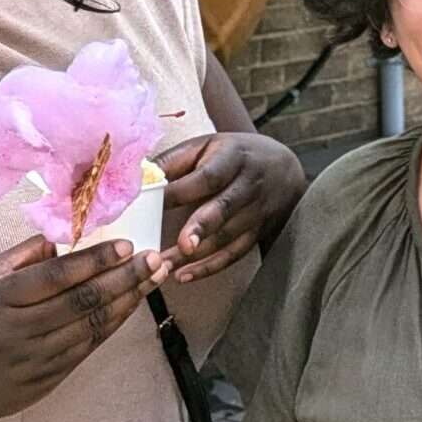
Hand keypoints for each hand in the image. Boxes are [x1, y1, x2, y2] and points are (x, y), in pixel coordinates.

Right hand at [0, 234, 168, 421]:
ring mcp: (35, 359)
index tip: (127, 244)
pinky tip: (132, 303)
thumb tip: (66, 231)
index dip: (94, 260)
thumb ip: (25, 254)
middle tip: (155, 257)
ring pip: (93, 326)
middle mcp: (20, 331)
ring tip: (154, 277)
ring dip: (129, 300)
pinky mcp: (48, 380)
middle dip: (125, 278)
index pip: (56, 277)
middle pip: (83, 302)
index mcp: (0, 300)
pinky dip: (114, 323)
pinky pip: (89, 348)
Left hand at [156, 132, 302, 282]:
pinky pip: (236, 254)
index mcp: (234, 157)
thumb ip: (174, 160)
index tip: (147, 204)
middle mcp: (250, 184)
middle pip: (225, 207)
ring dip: (196, 255)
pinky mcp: (259, 232)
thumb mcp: (208, 146)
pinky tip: (184, 275)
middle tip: (181, 244)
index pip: (206, 176)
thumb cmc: (234, 155)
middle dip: (202, 226)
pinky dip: (210, 267)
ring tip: (164, 265)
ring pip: (227, 236)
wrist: (285, 169)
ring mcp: (258, 211)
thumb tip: (136, 177)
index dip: (178, 191)